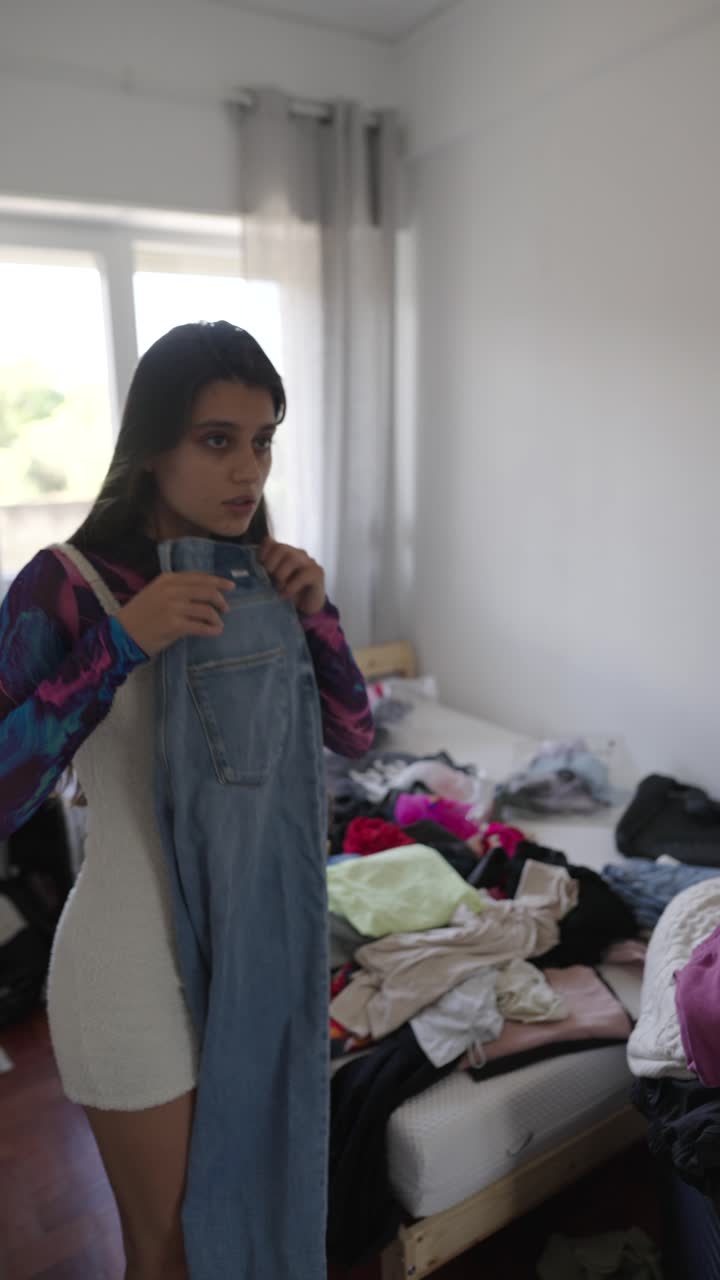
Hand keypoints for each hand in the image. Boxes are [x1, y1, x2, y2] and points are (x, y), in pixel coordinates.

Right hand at [116, 572, 235, 656]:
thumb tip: (204, 591)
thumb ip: (177, 588)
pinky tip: (215, 632)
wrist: (122, 633)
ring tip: (218, 623)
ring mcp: (173, 607)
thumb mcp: (156, 592)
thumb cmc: (140, 614)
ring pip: (207, 610)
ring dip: (216, 618)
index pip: (199, 577)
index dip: (218, 581)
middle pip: (207, 591)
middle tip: (226, 608)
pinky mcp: (175, 625)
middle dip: (221, 600)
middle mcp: (172, 590)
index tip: (230, 586)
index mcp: (168, 579)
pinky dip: (211, 630)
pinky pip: (201, 626)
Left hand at [260, 538, 325, 614]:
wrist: (307, 607)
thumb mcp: (272, 582)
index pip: (270, 542)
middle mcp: (297, 553)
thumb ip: (264, 572)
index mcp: (284, 553)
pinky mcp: (317, 573)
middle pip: (281, 548)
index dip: (262, 552)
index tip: (259, 565)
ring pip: (293, 559)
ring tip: (278, 588)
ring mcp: (308, 561)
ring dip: (282, 575)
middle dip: (271, 564)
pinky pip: (303, 575)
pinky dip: (291, 586)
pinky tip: (286, 595)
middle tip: (269, 579)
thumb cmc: (288, 592)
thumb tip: (251, 571)